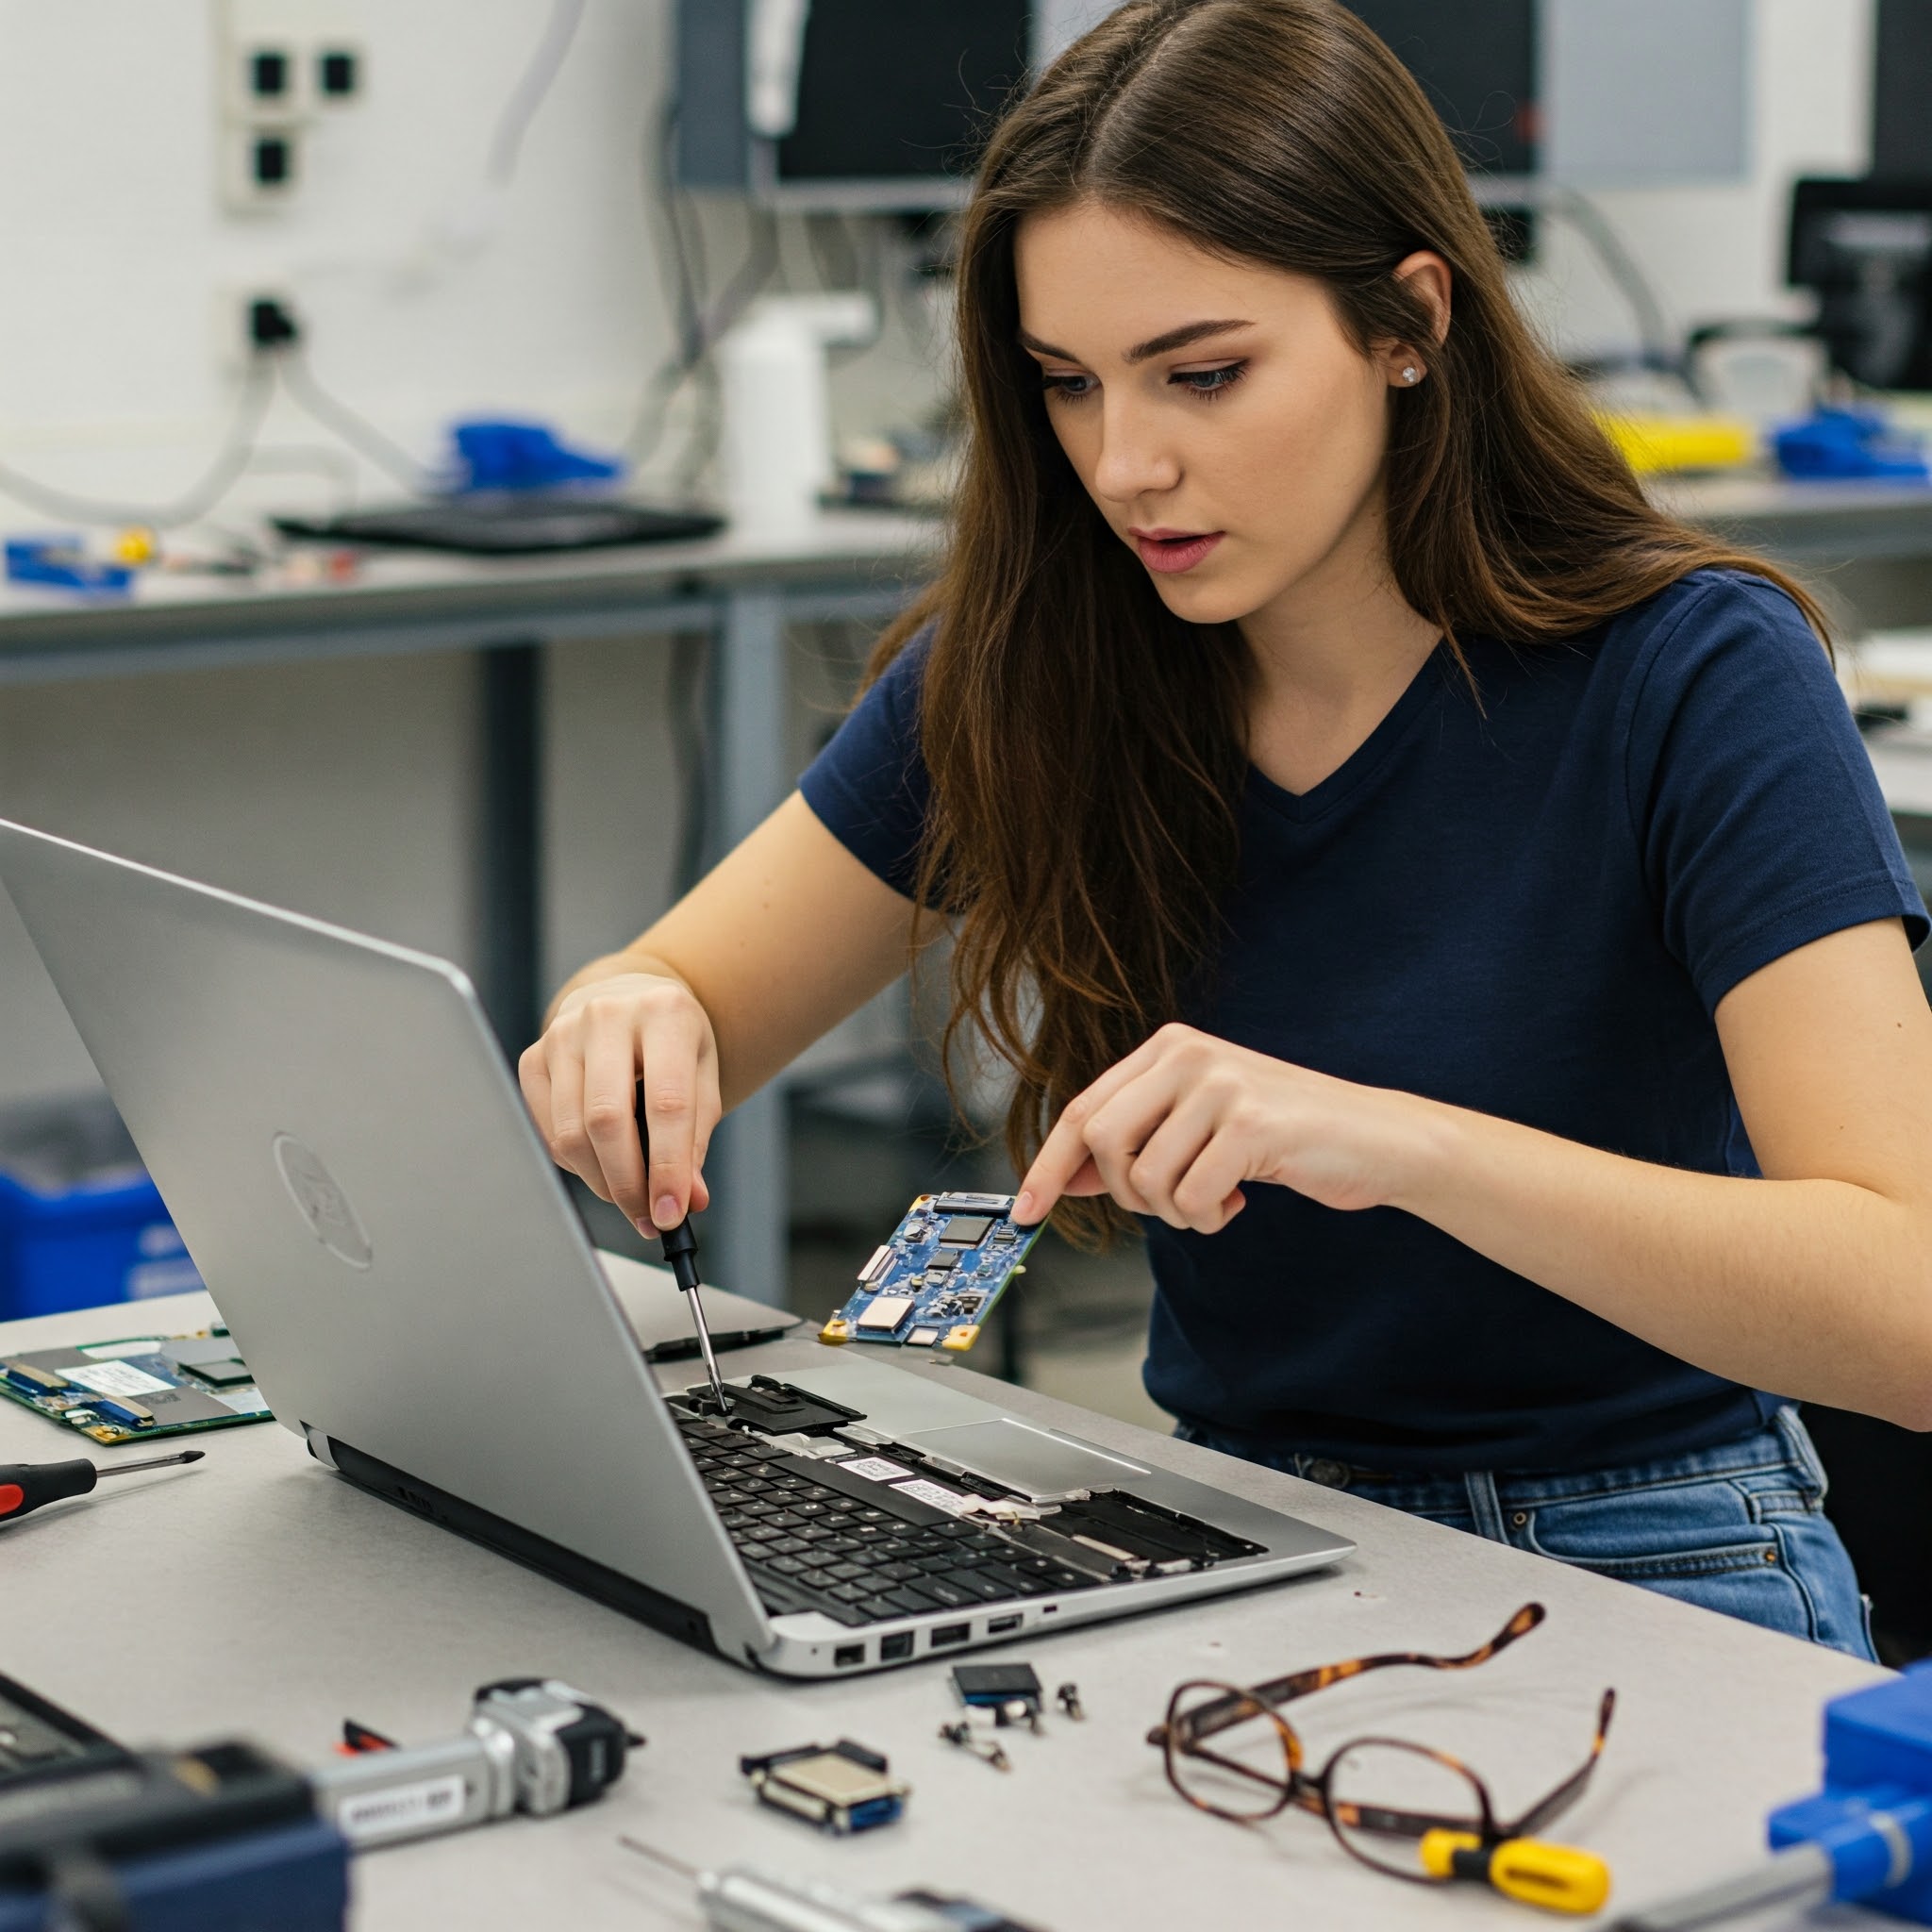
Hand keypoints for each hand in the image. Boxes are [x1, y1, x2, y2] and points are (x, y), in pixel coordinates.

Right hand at [518, 972, 719, 1234]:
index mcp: (663, 1013)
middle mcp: (607, 1015)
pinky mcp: (533, 1058)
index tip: (671, 1213)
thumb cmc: (673, 1043)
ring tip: (630, 1196)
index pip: (666, 1103)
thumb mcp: (703, 1078)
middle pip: (607, 1120)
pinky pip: (549, 1132)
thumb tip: (687, 1200)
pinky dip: (576, 1163)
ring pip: (571, 1133)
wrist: (630, 997)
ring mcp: (562, 1034)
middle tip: (648, 1217)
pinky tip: (601, 1164)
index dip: (668, 1167)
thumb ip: (696, 1138)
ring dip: (601, 1181)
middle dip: (628, 1183)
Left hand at [1014, 1024, 1430, 1232]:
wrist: (1374, 1138)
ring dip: (1175, 1211)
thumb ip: (1136, 1142)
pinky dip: (1208, 1217)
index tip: (1026, 1209)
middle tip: (1170, 1202)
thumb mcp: (1197, 1128)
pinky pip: (1190, 1196)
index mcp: (1166, 1047)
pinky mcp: (1249, 1122)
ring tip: (1214, 1197)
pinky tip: (1238, 1200)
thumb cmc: (1283, 1136)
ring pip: (1144, 1177)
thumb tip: (1063, 1177)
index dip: (1049, 1165)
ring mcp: (1219, 1083)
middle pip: (1102, 1142)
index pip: (1083, 1109)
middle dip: (1125, 1193)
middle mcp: (1187, 1053)